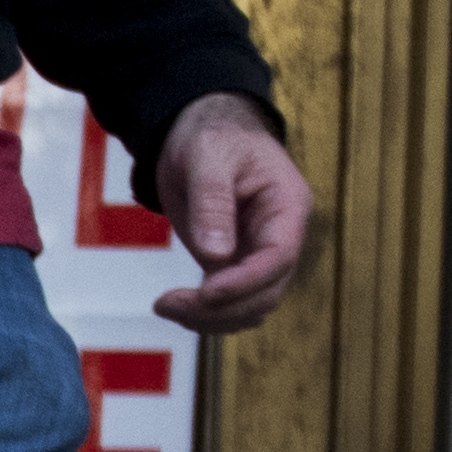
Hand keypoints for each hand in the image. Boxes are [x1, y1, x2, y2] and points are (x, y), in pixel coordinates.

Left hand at [151, 93, 314, 334]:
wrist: (202, 133)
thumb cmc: (210, 136)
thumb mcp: (208, 157)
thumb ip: (212, 202)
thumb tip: (215, 255)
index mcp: (286, 205)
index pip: (279, 256)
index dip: (245, 282)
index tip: (204, 293)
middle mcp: (280, 234)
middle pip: (267, 291)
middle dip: (221, 307)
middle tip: (165, 304)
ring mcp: (259, 253)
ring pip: (251, 306)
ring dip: (212, 318)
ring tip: (165, 307)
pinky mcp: (235, 263)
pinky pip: (231, 302)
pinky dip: (206, 313)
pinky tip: (174, 306)